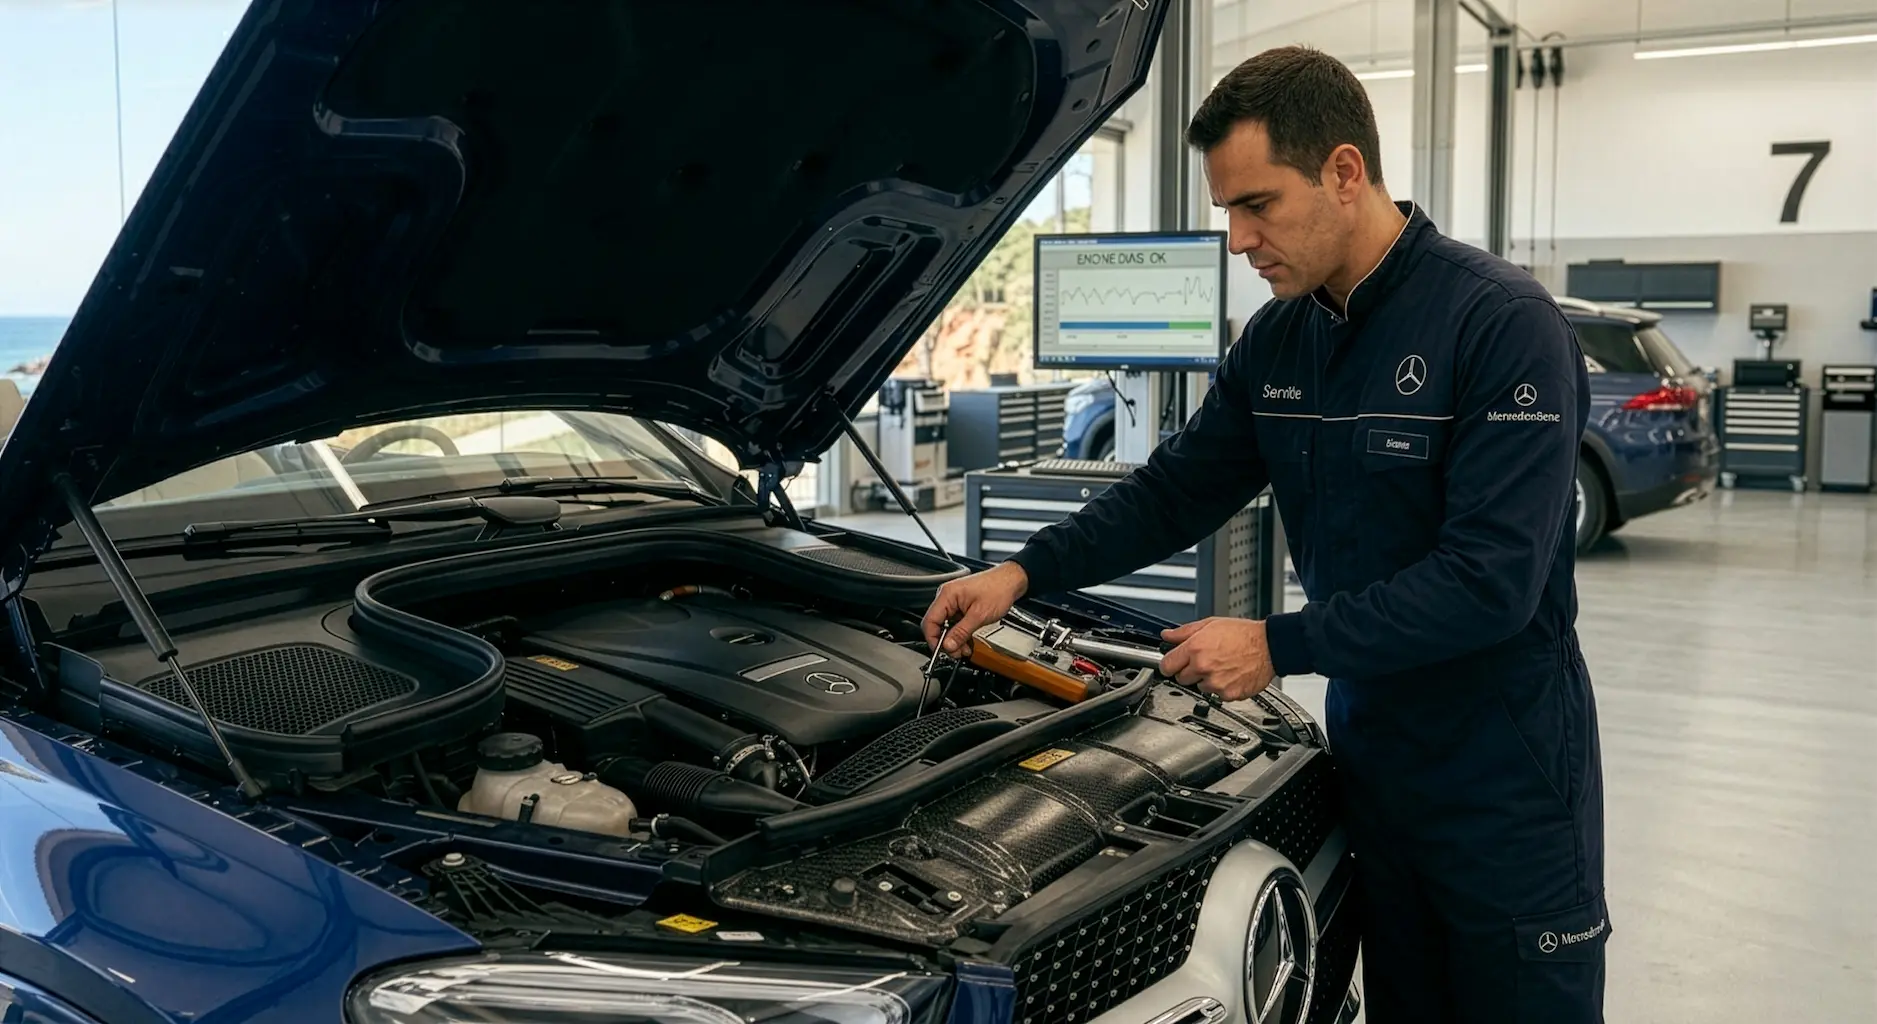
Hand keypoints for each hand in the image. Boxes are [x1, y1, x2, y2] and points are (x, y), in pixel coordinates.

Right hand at [922, 562, 1029, 656]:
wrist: (1011, 581)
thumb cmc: (998, 589)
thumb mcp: (979, 615)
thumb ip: (961, 632)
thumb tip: (948, 646)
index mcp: (947, 595)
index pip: (929, 621)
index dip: (933, 640)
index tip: (942, 651)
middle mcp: (947, 597)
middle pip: (936, 625)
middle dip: (946, 642)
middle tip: (957, 652)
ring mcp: (954, 601)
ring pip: (946, 626)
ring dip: (954, 639)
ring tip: (965, 648)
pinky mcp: (960, 605)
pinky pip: (954, 623)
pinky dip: (959, 633)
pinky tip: (967, 640)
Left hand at [1158, 617, 1276, 700]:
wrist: (1269, 646)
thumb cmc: (1243, 634)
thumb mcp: (1210, 624)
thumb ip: (1184, 632)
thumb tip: (1167, 636)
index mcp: (1195, 648)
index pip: (1167, 665)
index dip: (1169, 664)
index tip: (1172, 664)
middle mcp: (1203, 667)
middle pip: (1181, 679)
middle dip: (1188, 672)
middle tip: (1203, 662)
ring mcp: (1215, 683)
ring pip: (1199, 688)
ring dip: (1206, 680)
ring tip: (1221, 666)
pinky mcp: (1228, 694)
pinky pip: (1216, 695)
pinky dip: (1221, 688)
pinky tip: (1230, 675)